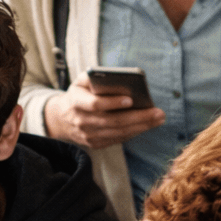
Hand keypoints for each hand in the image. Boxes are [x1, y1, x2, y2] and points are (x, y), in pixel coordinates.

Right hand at [44, 72, 164, 148]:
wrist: (62, 118)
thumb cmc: (79, 94)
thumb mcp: (81, 81)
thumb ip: (95, 77)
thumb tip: (119, 79)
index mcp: (76, 101)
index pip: (95, 104)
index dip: (112, 102)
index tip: (131, 99)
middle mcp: (81, 121)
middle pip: (112, 121)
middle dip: (138, 117)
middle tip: (158, 112)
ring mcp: (88, 135)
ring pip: (118, 132)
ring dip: (141, 126)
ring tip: (158, 119)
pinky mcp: (94, 144)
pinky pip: (117, 139)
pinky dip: (133, 132)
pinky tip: (147, 125)